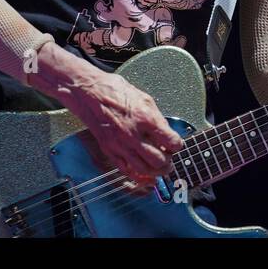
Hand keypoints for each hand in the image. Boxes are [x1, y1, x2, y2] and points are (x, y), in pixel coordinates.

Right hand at [69, 71, 184, 193]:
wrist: (90, 94)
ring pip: (145, 169)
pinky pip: (127, 171)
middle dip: (169, 162)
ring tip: (161, 167)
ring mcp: (120, 145)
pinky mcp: (110, 151)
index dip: (177, 145)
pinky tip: (146, 174)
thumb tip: (167, 133)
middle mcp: (133, 135)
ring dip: (156, 171)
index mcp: (146, 119)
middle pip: (159, 161)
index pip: (171, 142)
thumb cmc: (115, 92)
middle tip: (170, 158)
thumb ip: (158, 119)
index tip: (176, 144)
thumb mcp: (145, 99)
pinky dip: (139, 176)